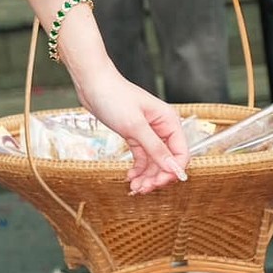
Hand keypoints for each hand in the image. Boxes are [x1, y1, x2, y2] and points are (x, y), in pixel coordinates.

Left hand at [75, 67, 191, 193]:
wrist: (92, 83)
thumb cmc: (114, 97)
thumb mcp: (135, 125)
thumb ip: (155, 148)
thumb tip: (173, 169)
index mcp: (169, 122)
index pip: (181, 153)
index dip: (172, 171)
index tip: (159, 183)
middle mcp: (162, 128)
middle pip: (167, 160)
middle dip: (156, 176)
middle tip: (141, 189)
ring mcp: (148, 132)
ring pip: (153, 161)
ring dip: (146, 176)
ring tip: (134, 187)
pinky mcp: (134, 135)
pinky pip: (141, 156)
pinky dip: (138, 168)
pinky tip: (130, 176)